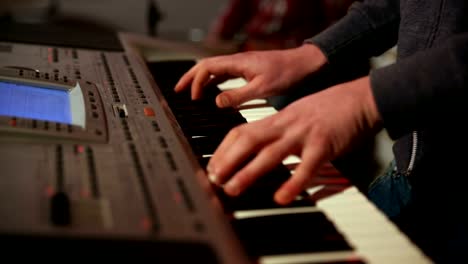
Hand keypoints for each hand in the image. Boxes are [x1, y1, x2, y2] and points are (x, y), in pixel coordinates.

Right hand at [174, 44, 326, 107]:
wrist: (303, 64)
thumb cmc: (286, 74)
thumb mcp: (262, 88)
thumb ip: (238, 96)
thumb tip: (217, 102)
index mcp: (237, 63)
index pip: (207, 68)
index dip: (196, 82)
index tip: (192, 97)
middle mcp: (236, 61)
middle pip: (206, 66)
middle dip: (190, 77)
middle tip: (178, 90)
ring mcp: (242, 64)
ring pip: (214, 69)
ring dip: (201, 80)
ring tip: (192, 93)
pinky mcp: (248, 69)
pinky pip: (225, 73)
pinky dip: (214, 81)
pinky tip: (214, 92)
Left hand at [206, 76, 382, 204]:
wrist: (358, 98)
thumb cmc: (326, 109)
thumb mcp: (294, 115)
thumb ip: (276, 130)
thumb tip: (256, 148)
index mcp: (277, 119)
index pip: (241, 131)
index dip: (223, 150)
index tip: (212, 166)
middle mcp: (285, 125)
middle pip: (248, 140)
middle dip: (227, 160)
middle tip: (214, 179)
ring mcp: (303, 134)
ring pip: (271, 153)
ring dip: (249, 172)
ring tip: (233, 189)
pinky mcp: (324, 145)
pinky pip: (307, 166)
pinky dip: (293, 182)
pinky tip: (282, 197)